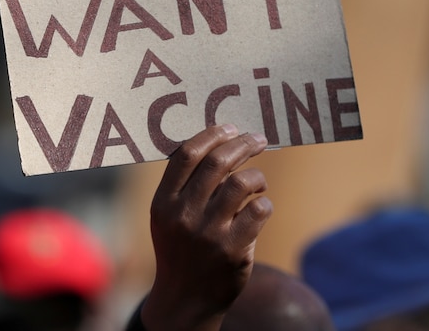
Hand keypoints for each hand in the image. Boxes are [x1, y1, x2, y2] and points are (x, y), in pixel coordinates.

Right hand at [140, 125, 272, 330]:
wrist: (185, 300)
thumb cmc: (181, 248)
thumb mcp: (168, 217)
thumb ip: (184, 184)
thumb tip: (218, 142)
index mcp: (163, 202)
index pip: (187, 155)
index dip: (212, 135)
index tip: (231, 127)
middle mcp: (183, 215)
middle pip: (218, 163)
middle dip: (243, 144)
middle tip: (258, 139)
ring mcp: (208, 234)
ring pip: (242, 182)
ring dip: (257, 176)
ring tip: (258, 182)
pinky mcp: (233, 250)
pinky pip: (259, 210)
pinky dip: (264, 202)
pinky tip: (260, 207)